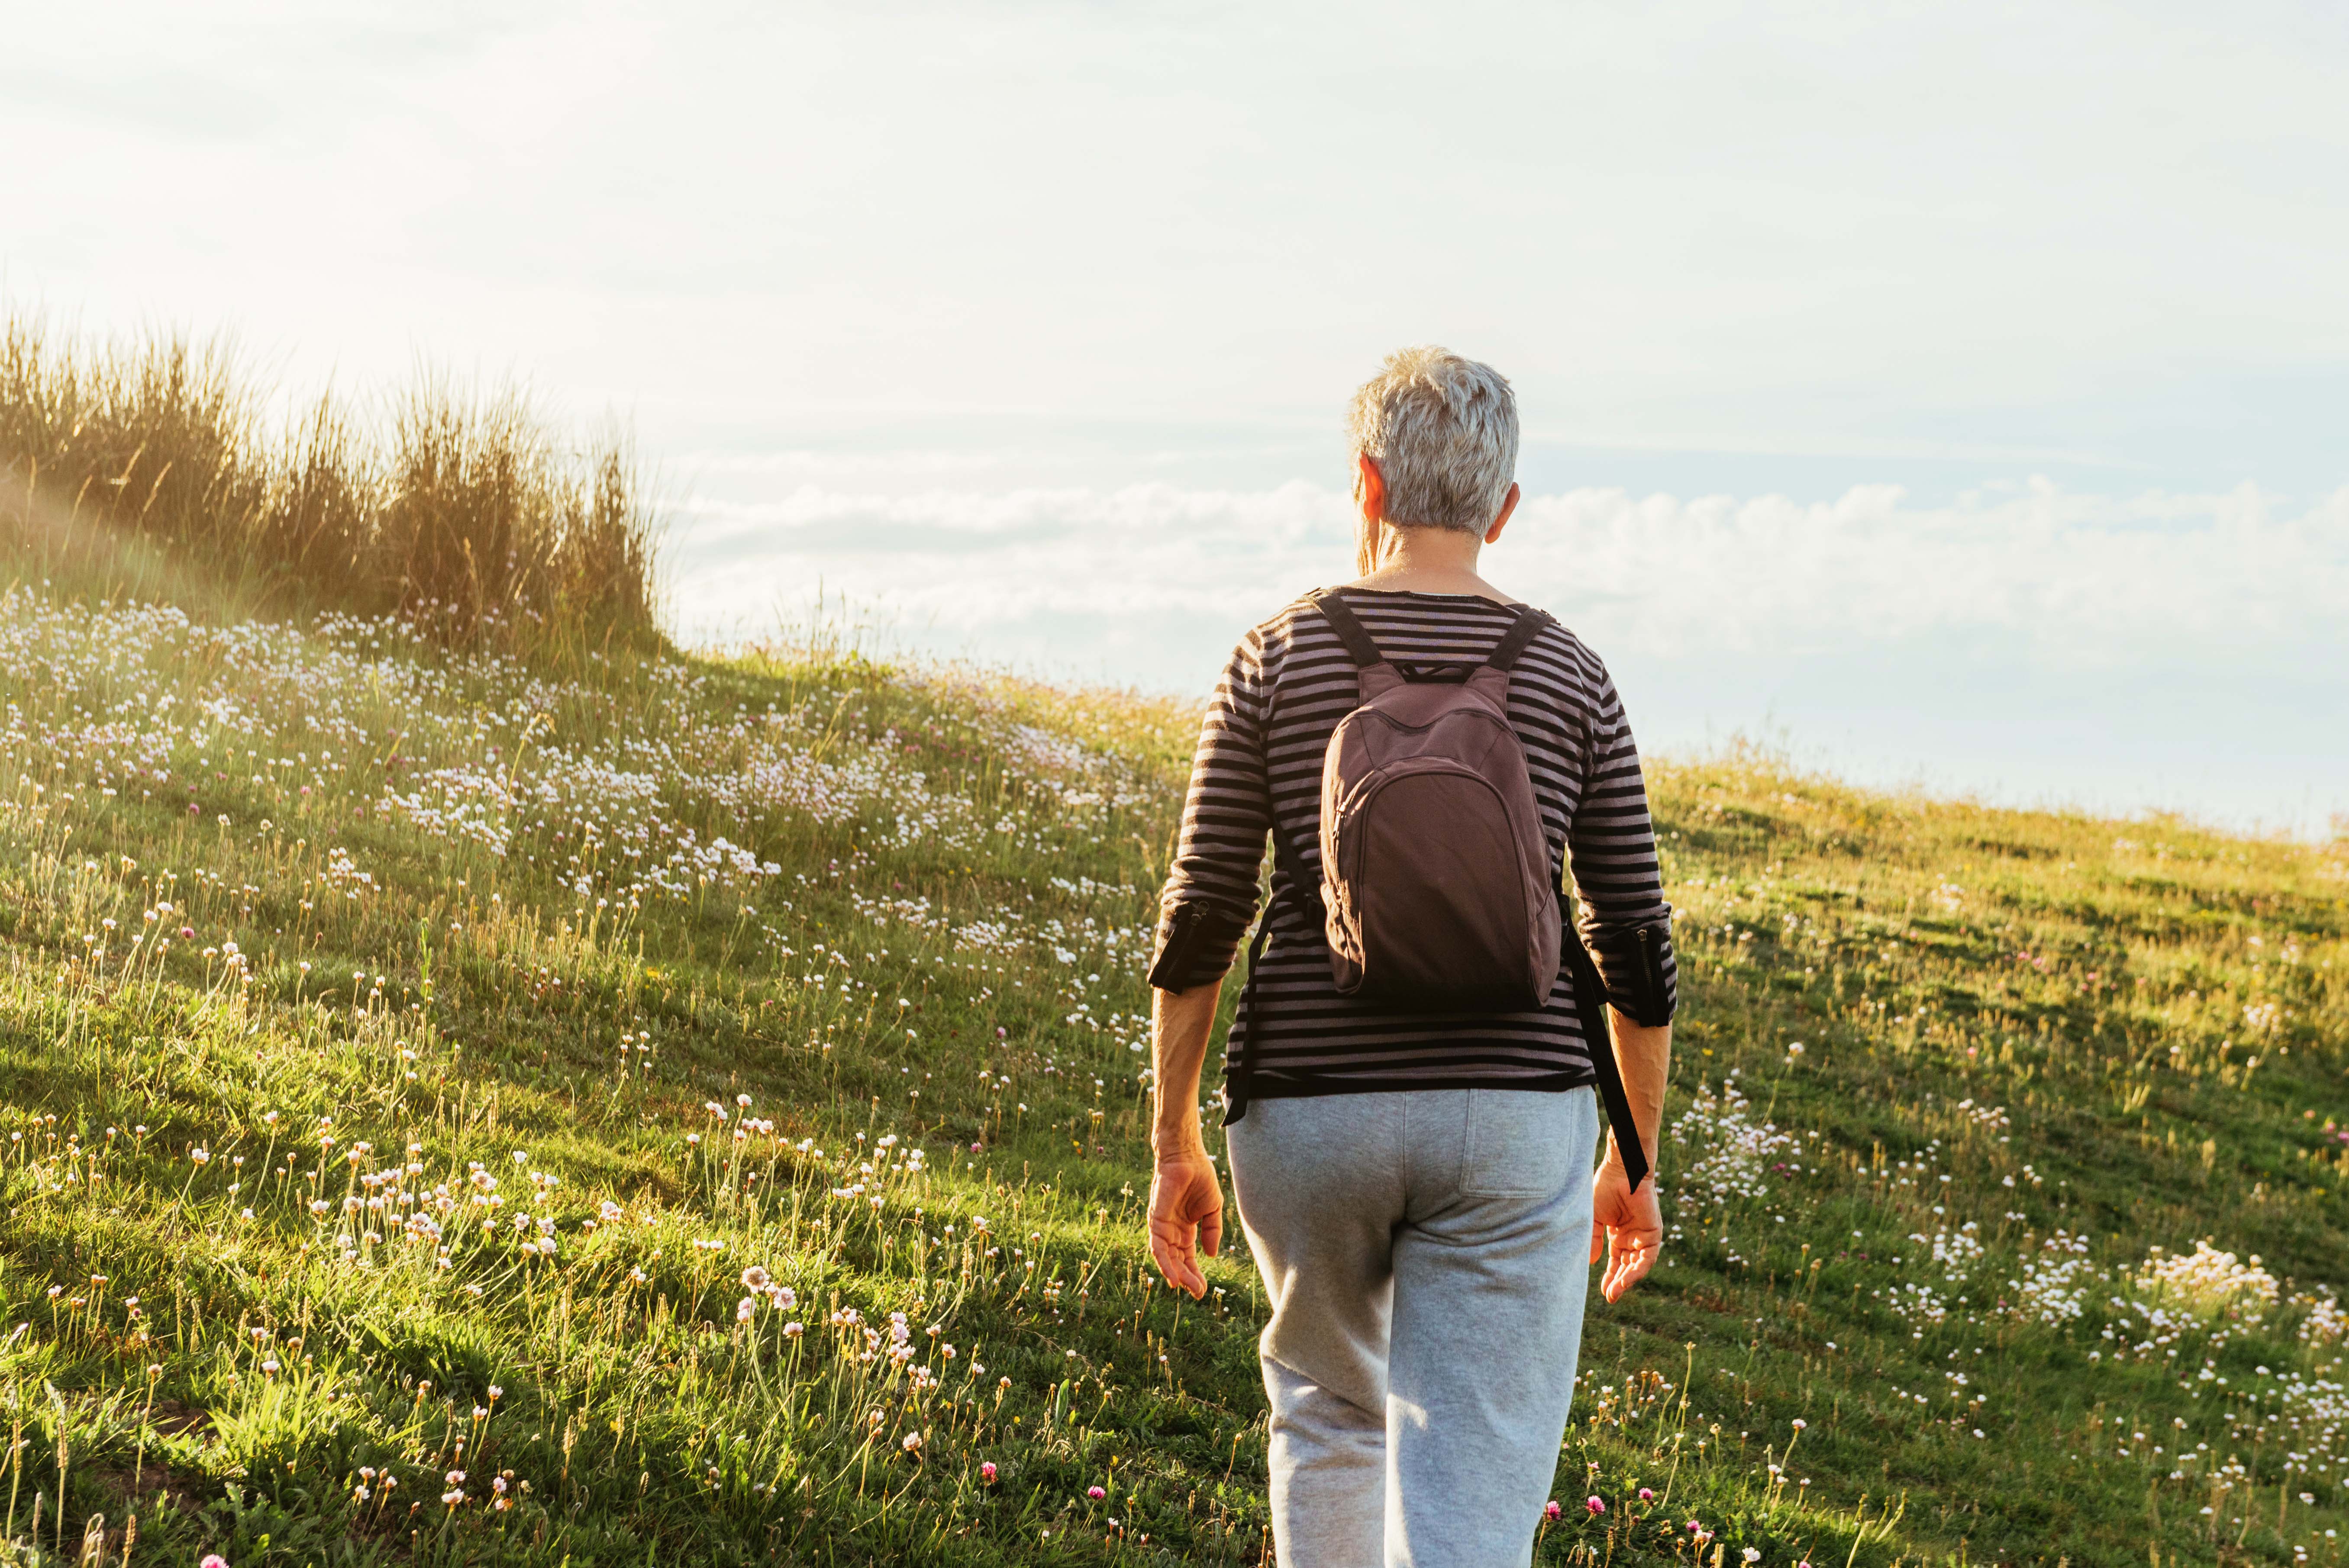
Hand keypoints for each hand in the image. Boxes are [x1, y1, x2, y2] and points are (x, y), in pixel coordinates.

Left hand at [1147, 1149, 1222, 1298]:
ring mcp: (1162, 1226)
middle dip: (1188, 1278)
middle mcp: (1171, 1230)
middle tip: (1198, 1293)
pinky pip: (1158, 1246)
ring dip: (1177, 1274)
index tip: (1203, 1290)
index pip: (1187, 1257)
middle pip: (1177, 1261)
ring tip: (1189, 1289)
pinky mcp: (1156, 1220)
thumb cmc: (1199, 1176)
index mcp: (1184, 1228)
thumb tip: (1211, 1255)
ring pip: (1167, 1258)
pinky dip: (1164, 1263)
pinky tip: (1173, 1278)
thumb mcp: (1212, 1208)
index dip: (1195, 1273)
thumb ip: (1212, 1231)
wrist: (1187, 1156)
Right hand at [1590, 1148, 1662, 1302]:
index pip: (1615, 1261)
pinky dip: (1637, 1270)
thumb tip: (1590, 1262)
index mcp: (1616, 1233)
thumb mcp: (1592, 1219)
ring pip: (1637, 1265)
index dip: (1609, 1276)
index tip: (1603, 1292)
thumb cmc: (1604, 1189)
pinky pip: (1647, 1257)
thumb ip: (1592, 1240)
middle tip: (1609, 1297)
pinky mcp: (1654, 1233)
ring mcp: (1643, 1236)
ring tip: (1615, 1292)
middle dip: (1617, 1282)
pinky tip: (1625, 1279)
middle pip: (1626, 1266)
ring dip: (1627, 1280)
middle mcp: (1631, 1237)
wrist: (1621, 1172)